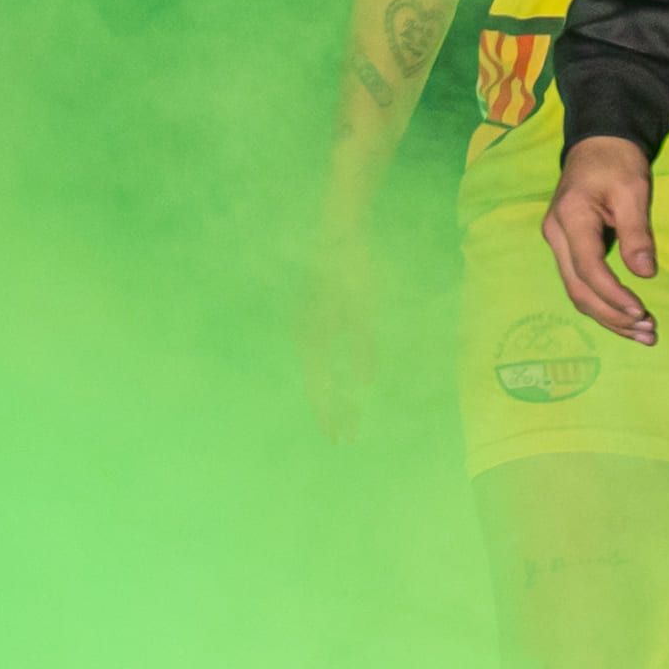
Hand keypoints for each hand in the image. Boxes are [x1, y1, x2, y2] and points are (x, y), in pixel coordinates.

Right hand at [300, 207, 391, 441]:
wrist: (339, 230)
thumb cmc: (352, 270)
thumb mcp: (363, 310)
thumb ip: (362, 349)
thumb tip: (364, 386)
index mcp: (312, 337)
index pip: (321, 388)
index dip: (331, 415)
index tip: (339, 439)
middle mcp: (304, 335)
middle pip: (318, 383)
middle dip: (332, 410)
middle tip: (345, 436)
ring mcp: (307, 324)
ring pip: (320, 370)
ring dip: (334, 392)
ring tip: (346, 414)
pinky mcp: (315, 313)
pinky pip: (322, 354)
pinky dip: (333, 372)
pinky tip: (343, 377)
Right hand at [540, 134, 659, 345]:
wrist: (598, 144)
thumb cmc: (617, 162)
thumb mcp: (633, 190)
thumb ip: (637, 232)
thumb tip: (645, 273)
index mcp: (571, 218)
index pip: (589, 269)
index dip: (614, 295)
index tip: (642, 311)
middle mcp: (556, 236)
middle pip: (578, 289)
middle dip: (613, 316)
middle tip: (649, 332)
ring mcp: (558, 243)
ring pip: (578, 292)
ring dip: (609, 316)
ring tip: (644, 333)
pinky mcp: (567, 248)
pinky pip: (581, 284)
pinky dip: (604, 304)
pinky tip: (626, 318)